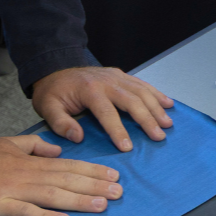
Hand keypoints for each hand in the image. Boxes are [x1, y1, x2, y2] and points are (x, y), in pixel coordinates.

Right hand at [0, 134, 121, 215]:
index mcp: (33, 161)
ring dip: (80, 200)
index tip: (113, 175)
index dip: (93, 171)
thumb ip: (36, 146)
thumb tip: (58, 150)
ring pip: (54, 195)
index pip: (70, 165)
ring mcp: (17, 189)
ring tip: (101, 204)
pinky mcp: (2, 204)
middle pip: (68, 179)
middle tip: (119, 191)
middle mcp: (30, 174)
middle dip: (95, 185)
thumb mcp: (11, 143)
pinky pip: (27, 211)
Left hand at [31, 66, 173, 151]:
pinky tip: (167, 103)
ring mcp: (115, 76)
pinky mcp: (120, 74)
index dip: (118, 130)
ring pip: (140, 91)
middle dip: (146, 119)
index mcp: (89, 90)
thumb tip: (78, 137)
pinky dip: (156, 93)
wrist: (55, 68)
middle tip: (159, 137)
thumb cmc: (53, 92)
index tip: (128, 147)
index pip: (106, 112)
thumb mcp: (47, 107)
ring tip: (168, 123)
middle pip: (131, 100)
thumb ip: (60, 123)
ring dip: (156, 107)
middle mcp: (106, 81)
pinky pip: (141, 83)